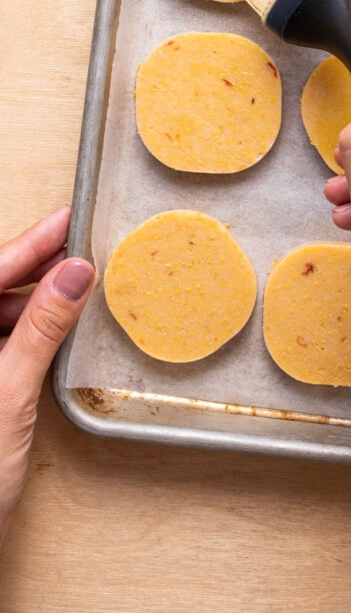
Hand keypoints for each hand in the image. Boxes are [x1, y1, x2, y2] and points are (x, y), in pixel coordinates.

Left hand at [0, 206, 93, 540]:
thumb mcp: (8, 394)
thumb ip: (41, 328)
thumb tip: (73, 275)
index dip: (29, 241)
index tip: (66, 218)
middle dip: (33, 269)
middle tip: (81, 250)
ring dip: (29, 304)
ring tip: (74, 291)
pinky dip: (21, 335)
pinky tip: (50, 333)